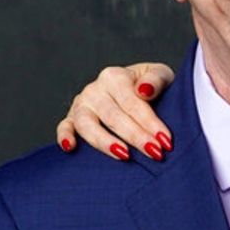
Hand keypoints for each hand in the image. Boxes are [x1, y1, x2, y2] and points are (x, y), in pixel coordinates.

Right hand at [56, 62, 175, 160]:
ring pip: (87, 124)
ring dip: (105, 141)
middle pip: (113, 116)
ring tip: (125, 155)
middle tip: (155, 153)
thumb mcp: (160, 75)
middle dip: (135, 136)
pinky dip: (64, 136)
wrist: (137, 90)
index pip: (132, 102)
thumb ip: (156, 79)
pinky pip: (64, 127)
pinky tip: (70, 148)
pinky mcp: (72, 118)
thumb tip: (144, 90)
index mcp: (114, 77)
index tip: (166, 141)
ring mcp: (82, 104)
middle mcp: (95, 89)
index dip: (150, 122)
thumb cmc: (152, 85)